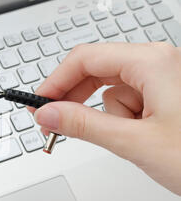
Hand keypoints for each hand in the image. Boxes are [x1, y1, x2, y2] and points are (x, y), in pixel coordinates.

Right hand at [29, 42, 180, 194]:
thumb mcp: (134, 142)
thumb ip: (83, 125)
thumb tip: (48, 114)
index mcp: (151, 62)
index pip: (85, 58)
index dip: (55, 81)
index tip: (37, 103)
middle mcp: (157, 64)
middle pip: (95, 71)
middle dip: (75, 99)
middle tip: (55, 123)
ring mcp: (162, 80)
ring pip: (111, 91)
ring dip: (106, 116)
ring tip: (127, 140)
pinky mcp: (164, 98)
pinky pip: (127, 103)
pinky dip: (121, 121)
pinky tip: (138, 138)